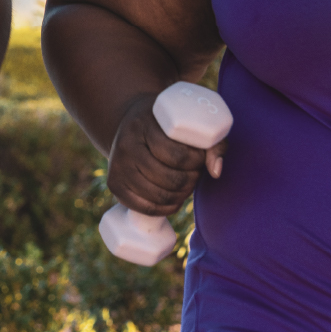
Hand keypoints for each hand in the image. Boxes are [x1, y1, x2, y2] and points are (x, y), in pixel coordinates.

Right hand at [105, 90, 224, 217]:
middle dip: (191, 180)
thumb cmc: (164, 125)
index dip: (197, 161)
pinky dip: (166, 209)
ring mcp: (117, 168)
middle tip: (195, 173)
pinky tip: (175, 200)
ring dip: (181, 195)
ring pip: (159, 196)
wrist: (129, 125)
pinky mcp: (115, 185)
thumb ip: (211, 142)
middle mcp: (125, 147)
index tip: (201, 157)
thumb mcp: (185, 122)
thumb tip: (216, 172)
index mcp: (142, 126)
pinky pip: (145, 208)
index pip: (178, 155)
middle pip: (170, 178)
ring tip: (187, 184)